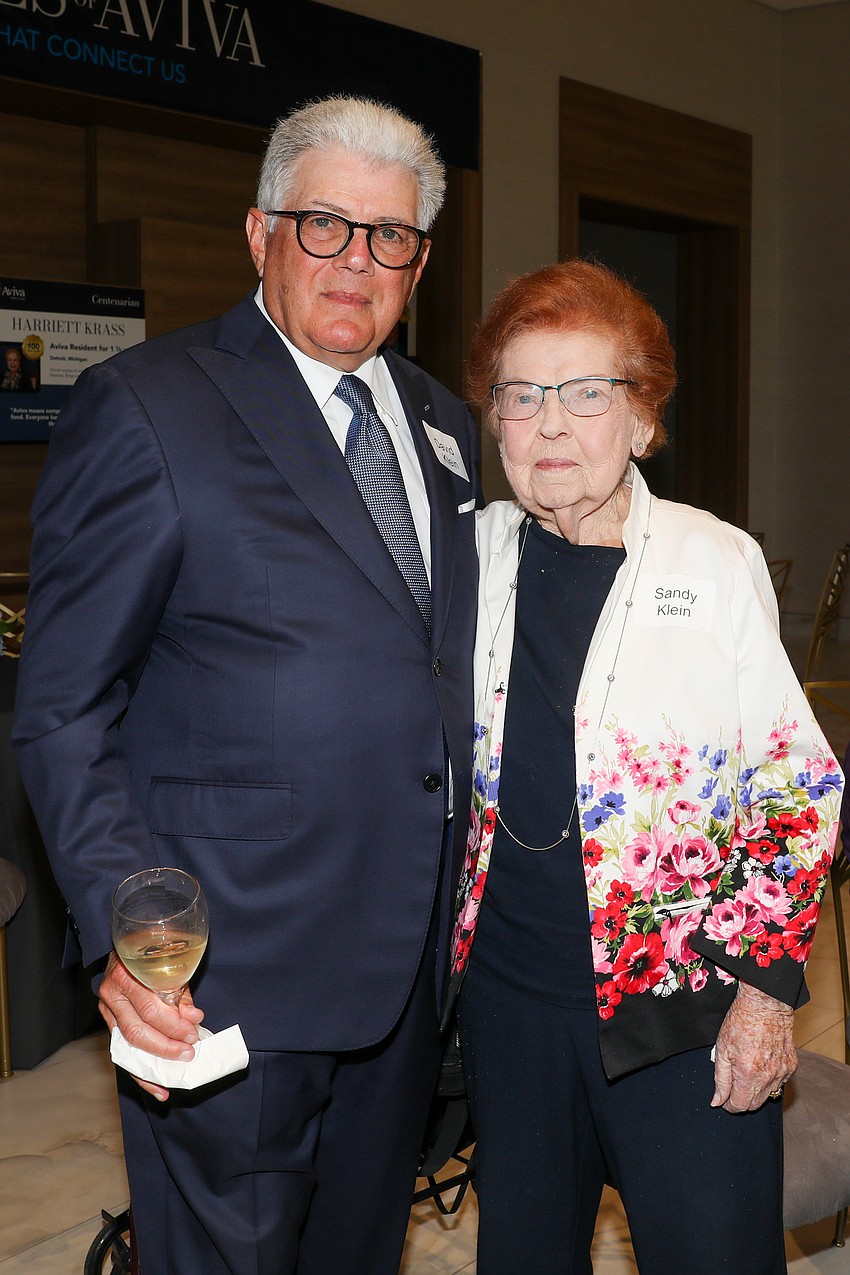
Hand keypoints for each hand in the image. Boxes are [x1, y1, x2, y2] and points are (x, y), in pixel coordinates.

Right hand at [99, 949, 204, 1100]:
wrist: (123, 951)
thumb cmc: (150, 959)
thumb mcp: (168, 969)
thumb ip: (179, 995)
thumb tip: (194, 1018)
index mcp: (127, 977)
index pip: (150, 1009)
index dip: (173, 1025)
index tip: (193, 1033)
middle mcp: (112, 996)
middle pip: (137, 1031)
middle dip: (166, 1046)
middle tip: (188, 1053)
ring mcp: (107, 1012)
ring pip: (128, 1047)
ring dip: (153, 1066)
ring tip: (173, 1080)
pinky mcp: (108, 1025)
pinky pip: (124, 1055)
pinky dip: (141, 1074)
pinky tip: (157, 1088)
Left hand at [711, 981, 796, 1112]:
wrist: (766, 1004)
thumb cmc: (741, 1021)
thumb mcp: (722, 1049)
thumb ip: (720, 1079)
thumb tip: (717, 1101)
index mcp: (748, 1074)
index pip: (740, 1106)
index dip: (729, 1105)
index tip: (724, 1099)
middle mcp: (768, 1077)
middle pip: (755, 1105)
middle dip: (742, 1100)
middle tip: (733, 1086)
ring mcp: (782, 1072)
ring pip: (768, 1095)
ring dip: (756, 1091)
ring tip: (747, 1071)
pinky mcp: (791, 1066)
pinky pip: (779, 1083)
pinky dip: (769, 1080)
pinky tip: (761, 1064)